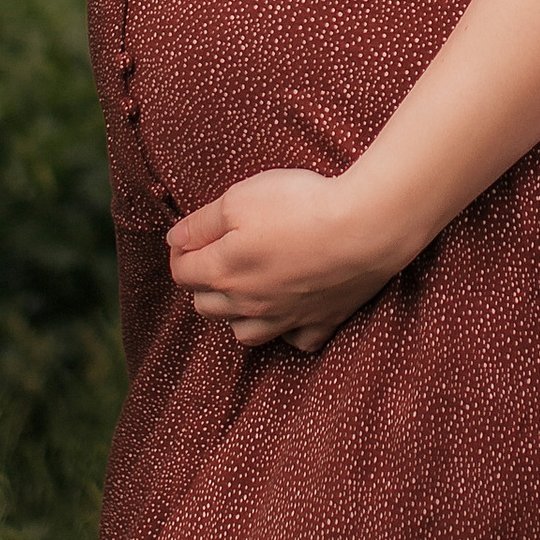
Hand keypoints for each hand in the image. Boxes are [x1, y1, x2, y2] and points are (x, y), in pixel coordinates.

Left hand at [166, 165, 414, 352]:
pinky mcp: (322, 320)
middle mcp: (250, 304)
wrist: (365, 228)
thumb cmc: (300, 207)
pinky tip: (289, 312)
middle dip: (202, 282)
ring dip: (235, 314)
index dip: (180, 251)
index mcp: (224, 273)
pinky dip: (287, 332)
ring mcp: (286, 317)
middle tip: (215, 256)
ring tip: (243, 290)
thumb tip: (175, 238)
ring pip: (244, 332)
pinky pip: (295, 340)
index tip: (189, 236)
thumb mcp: (239, 198)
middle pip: (208, 306)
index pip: (183, 273)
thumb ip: (201, 222)